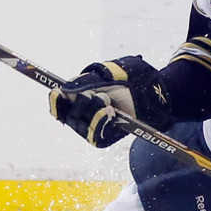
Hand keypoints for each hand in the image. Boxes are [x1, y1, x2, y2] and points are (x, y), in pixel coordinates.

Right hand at [49, 56, 171, 146]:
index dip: (55, 99)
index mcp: (78, 97)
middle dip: (82, 99)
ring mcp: (92, 127)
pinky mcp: (103, 138)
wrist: (155, 92)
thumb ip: (87, 79)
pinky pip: (93, 135)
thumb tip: (64, 88)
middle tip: (102, 92)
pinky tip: (109, 112)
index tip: (58, 92)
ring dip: (94, 108)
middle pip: (67, 111)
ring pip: (80, 122)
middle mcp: (81, 115)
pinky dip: (99, 121)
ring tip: (109, 100)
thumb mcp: (110, 72)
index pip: (57, 102)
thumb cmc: (133, 79)